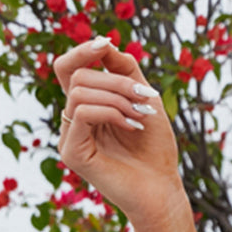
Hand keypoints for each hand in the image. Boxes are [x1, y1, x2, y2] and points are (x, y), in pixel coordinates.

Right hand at [54, 36, 188, 231]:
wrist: (163, 189)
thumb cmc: (155, 149)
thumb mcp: (145, 99)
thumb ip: (125, 70)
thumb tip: (105, 42)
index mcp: (86, 106)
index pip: (68, 68)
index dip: (83, 51)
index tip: (106, 44)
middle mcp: (72, 120)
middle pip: (77, 76)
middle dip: (116, 81)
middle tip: (144, 100)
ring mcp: (69, 137)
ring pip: (79, 92)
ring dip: (117, 98)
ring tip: (140, 117)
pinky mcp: (72, 153)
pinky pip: (82, 113)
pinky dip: (110, 112)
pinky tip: (131, 127)